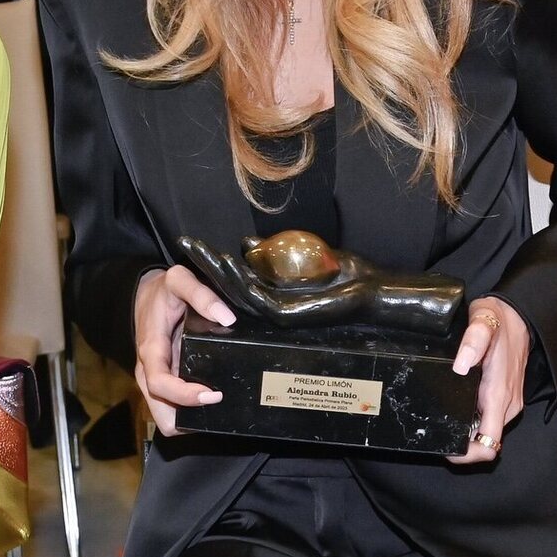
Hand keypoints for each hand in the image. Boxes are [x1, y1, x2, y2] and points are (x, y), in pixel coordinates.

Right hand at [131, 264, 234, 434]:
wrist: (145, 296)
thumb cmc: (162, 291)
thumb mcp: (178, 280)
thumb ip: (201, 294)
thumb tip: (227, 318)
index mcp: (151, 351)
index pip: (159, 385)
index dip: (184, 396)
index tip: (213, 394)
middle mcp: (150, 372)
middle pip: (162, 416)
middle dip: (188, 420)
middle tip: (219, 404)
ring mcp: (157, 381)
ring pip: (169, 418)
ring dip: (192, 419)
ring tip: (220, 405)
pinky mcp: (167, 383)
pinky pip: (176, 409)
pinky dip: (192, 412)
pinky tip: (213, 400)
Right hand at [180, 237, 368, 325]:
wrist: (371, 289)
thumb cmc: (343, 273)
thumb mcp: (301, 254)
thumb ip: (272, 251)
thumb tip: (245, 242)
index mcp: (271, 293)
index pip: (234, 277)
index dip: (211, 261)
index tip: (191, 242)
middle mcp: (269, 306)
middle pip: (228, 286)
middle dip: (205, 264)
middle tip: (185, 243)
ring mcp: (277, 313)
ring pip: (238, 293)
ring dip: (219, 272)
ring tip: (202, 253)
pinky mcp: (288, 315)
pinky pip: (259, 298)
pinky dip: (242, 281)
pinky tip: (230, 263)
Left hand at [446, 297, 528, 464]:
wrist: (519, 315)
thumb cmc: (499, 320)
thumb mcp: (483, 322)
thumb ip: (473, 341)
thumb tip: (461, 365)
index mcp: (499, 394)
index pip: (489, 444)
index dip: (468, 454)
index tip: (447, 448)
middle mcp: (507, 404)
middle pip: (485, 442)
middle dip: (462, 443)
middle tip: (438, 429)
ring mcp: (508, 402)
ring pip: (487, 431)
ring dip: (468, 431)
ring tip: (445, 416)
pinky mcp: (506, 397)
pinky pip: (489, 418)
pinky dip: (474, 418)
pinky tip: (459, 404)